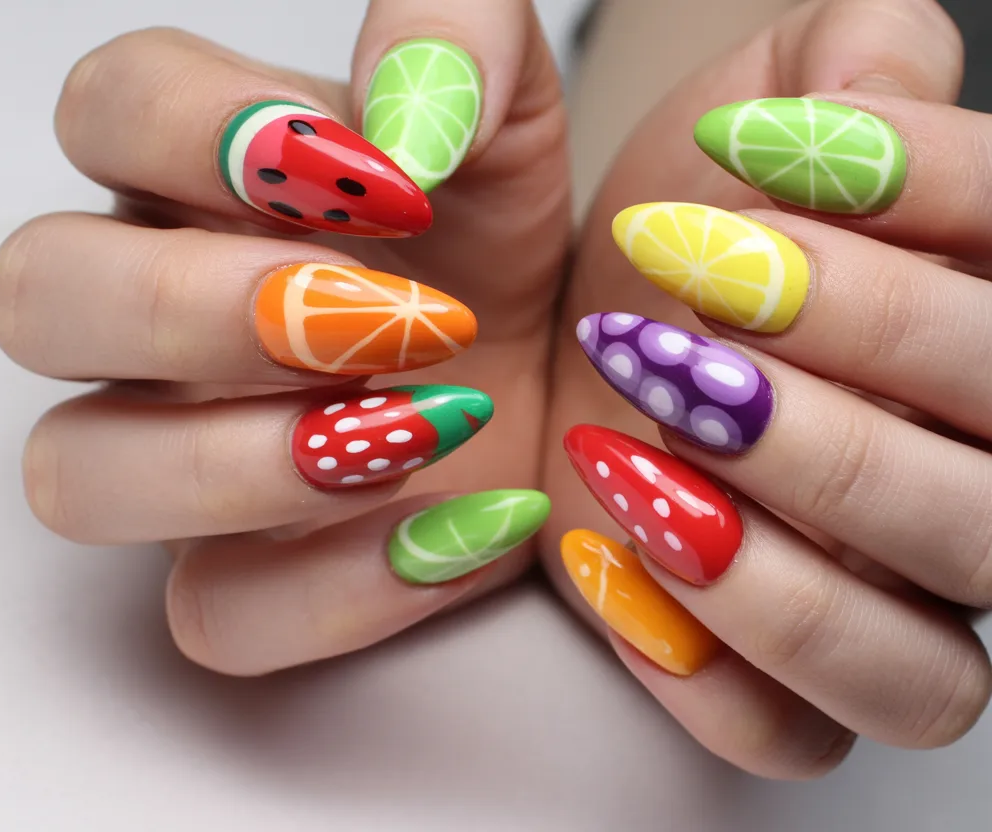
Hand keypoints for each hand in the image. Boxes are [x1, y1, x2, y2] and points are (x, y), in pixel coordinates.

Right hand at [0, 0, 568, 674]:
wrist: (551, 371)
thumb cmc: (501, 244)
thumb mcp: (508, 113)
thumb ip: (452, 36)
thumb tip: (401, 112)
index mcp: (193, 181)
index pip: (110, 110)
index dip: (221, 132)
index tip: (393, 186)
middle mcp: (152, 320)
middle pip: (40, 299)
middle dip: (205, 309)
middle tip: (384, 318)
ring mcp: (181, 454)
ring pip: (79, 475)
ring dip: (246, 462)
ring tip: (420, 426)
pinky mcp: (247, 572)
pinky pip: (215, 614)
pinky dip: (342, 588)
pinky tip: (461, 525)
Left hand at [543, 0, 989, 777]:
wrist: (581, 322)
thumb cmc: (678, 218)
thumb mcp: (763, 92)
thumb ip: (853, 52)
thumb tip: (886, 85)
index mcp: (988, 329)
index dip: (926, 196)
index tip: (745, 149)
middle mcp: (967, 483)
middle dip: (851, 375)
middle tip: (697, 291)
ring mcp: (886, 603)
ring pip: (923, 667)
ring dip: (779, 552)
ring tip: (640, 442)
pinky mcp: (777, 677)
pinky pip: (791, 736)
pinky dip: (703, 665)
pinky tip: (608, 549)